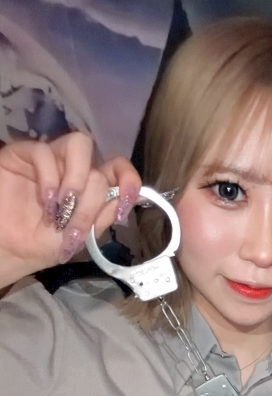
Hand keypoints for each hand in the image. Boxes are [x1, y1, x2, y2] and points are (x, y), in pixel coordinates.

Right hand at [0, 133, 140, 288]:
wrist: (9, 250)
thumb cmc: (42, 244)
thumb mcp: (80, 236)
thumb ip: (103, 214)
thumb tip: (136, 196)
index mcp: (91, 187)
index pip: (118, 169)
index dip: (128, 179)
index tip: (126, 201)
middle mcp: (74, 169)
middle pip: (98, 166)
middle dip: (91, 200)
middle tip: (72, 224)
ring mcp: (51, 159)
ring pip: (78, 145)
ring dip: (76, 179)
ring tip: (61, 207)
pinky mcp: (23, 154)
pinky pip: (44, 151)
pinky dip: (49, 177)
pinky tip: (46, 200)